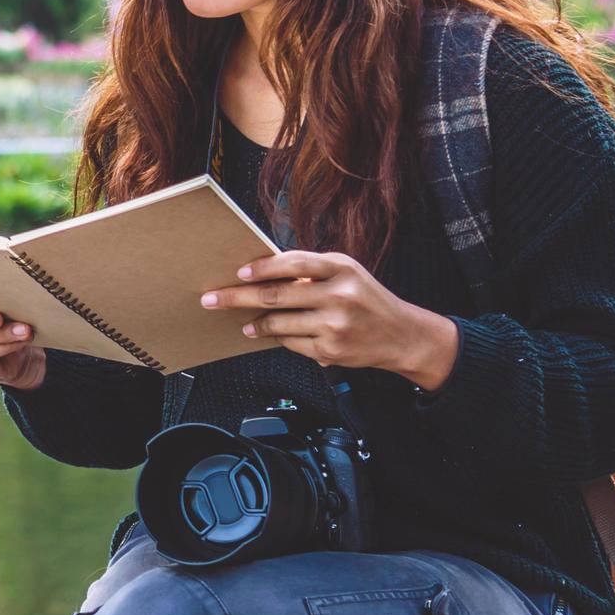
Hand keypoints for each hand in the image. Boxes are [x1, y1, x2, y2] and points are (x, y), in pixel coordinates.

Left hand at [199, 250, 459, 386]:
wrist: (402, 335)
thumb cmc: (366, 297)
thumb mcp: (347, 273)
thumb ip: (312, 270)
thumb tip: (263, 271)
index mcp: (342, 269)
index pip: (294, 263)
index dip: (263, 268)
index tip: (239, 273)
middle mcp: (339, 295)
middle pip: (276, 296)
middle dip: (237, 298)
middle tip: (212, 299)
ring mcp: (335, 325)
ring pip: (279, 324)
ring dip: (256, 324)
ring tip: (245, 323)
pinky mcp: (331, 351)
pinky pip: (292, 343)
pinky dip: (279, 338)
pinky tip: (271, 334)